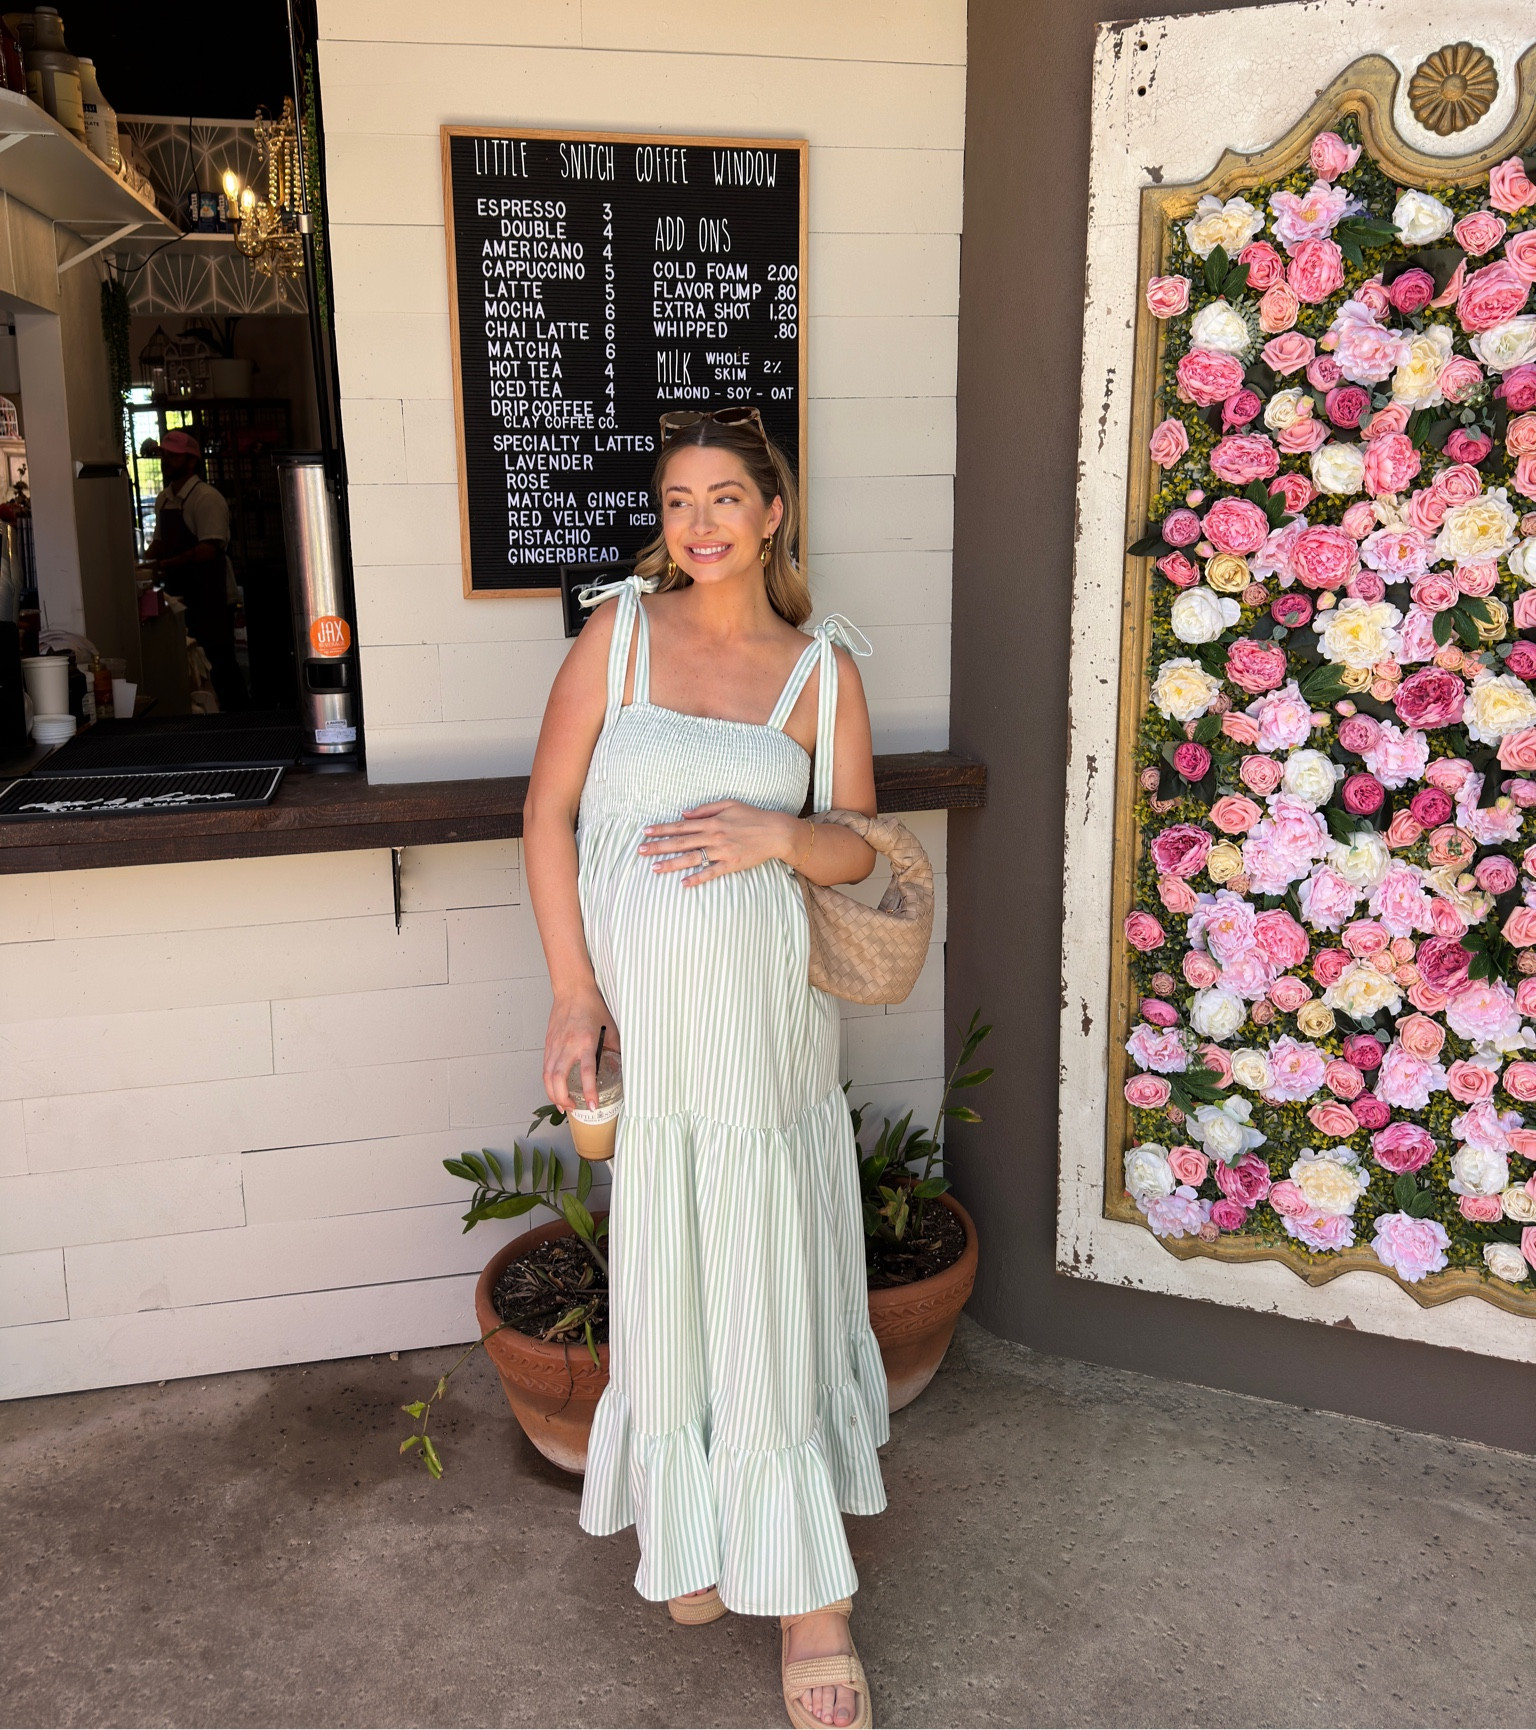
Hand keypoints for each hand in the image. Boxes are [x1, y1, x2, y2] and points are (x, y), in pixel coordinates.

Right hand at [544, 988, 619, 1112]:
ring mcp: (555, 1045)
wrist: (572, 991)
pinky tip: (555, 1089)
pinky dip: (548, 1082)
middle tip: (573, 1108)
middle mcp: (568, 1045)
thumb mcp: (610, 1029)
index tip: (592, 1105)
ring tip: (562, 1104)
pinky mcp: (548, 1044)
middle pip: (558, 1079)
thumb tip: (621, 1066)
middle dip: (563, 1098)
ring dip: (553, 1094)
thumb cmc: (592, 1007)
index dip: (589, 1091)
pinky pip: (545, 1067)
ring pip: (547, 1076)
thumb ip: (614, 1049)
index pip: (587, 1072)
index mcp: (586, 1042)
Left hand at [638, 801, 809, 886]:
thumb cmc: (752, 815)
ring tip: (654, 869)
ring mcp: (721, 852)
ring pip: (692, 858)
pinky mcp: (731, 864)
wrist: (775, 832)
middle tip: (640, 851)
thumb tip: (683, 813)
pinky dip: (697, 878)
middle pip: (681, 842)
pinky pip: (711, 873)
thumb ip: (705, 808)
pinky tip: (684, 884)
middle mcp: (713, 836)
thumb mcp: (729, 804)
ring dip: (672, 864)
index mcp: (711, 821)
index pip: (681, 826)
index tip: (645, 832)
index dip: (662, 829)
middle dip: (659, 847)